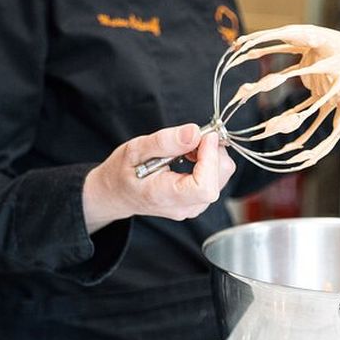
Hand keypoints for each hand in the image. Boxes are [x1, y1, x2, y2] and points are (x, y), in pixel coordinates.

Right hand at [83, 123, 235, 232]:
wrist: (118, 193)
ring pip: (222, 177)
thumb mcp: (136, 149)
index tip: (204, 136)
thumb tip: (195, 132)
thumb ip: (165, 142)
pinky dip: (210, 162)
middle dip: (213, 152)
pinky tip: (192, 156)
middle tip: (193, 137)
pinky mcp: (199, 201)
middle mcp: (184, 207)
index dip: (210, 159)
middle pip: (218, 180)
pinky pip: (217, 178)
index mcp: (165, 196)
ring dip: (212, 155)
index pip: (204, 187)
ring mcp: (194, 207)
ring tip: (187, 148)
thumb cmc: (124, 171)